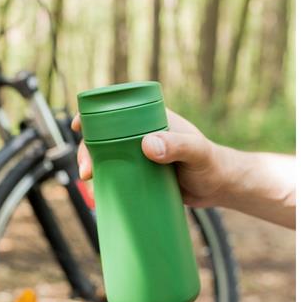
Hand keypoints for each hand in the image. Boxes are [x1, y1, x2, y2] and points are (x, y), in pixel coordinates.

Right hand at [71, 109, 233, 207]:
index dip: (93, 115)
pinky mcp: (141, 174)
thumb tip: (146, 145)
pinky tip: (96, 191)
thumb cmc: (213, 164)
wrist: (221, 187)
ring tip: (89, 181)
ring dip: (92, 165)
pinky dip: (104, 180)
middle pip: (105, 136)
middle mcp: (142, 134)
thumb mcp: (196, 152)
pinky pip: (117, 174)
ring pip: (107, 156)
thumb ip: (177, 146)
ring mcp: (140, 155)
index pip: (116, 109)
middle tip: (86, 170)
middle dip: (88, 149)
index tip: (79, 126)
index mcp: (151, 118)